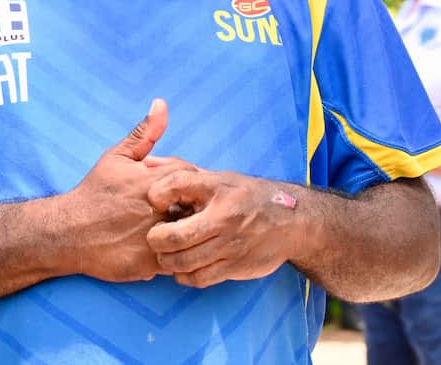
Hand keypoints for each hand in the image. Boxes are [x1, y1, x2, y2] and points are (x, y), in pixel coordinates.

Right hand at [60, 99, 194, 282]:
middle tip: (181, 209)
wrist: (66, 233)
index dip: (189, 183)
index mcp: (154, 183)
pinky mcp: (148, 265)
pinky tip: (168, 246)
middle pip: (196, 207)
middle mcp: (157, 211)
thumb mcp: (118, 157)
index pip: (194, 178)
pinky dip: (177, 253)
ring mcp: (154, 240)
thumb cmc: (94, 192)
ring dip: (188, 231)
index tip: (180, 189)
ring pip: (189, 235)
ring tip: (176, 227)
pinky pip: (177, 259)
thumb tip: (161, 104)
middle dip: (193, 207)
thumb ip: (145, 132)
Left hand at [145, 169, 300, 287]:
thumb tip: (147, 163)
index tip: (155, 201)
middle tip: (155, 236)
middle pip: (173, 236)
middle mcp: (224, 215)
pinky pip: (198, 278)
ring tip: (167, 253)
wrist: (293, 220)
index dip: (156, 194)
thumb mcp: (220, 178)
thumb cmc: (248, 196)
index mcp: (219, 186)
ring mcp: (231, 243)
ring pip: (183, 261)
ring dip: (167, 260)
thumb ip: (182, 172)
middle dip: (156, 239)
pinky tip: (184, 267)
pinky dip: (184, 275)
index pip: (175, 185)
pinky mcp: (236, 265)